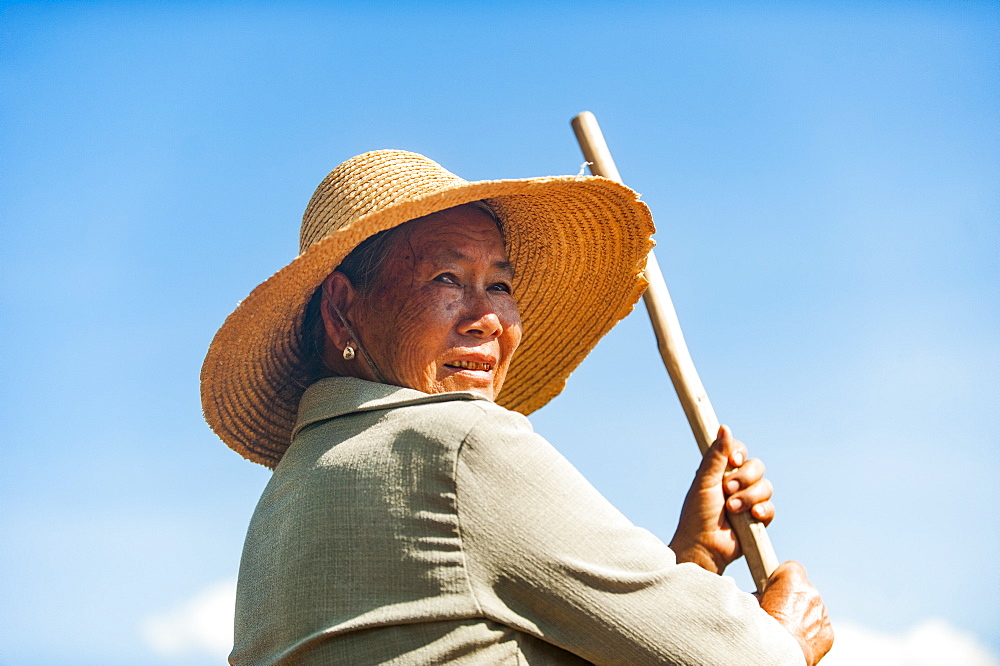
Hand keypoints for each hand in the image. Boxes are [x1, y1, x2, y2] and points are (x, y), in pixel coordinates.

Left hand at [669, 425, 773, 573]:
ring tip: (732, 509)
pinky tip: (752, 515)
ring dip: (749, 496)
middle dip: (745, 478)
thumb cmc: (697, 515)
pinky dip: (762, 509)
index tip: (734, 460)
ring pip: (765, 486)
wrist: (704, 546)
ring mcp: (749, 500)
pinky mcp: (758, 519)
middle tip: (728, 490)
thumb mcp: (704, 482)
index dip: (740, 453)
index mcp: (721, 472)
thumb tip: (724, 427)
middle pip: (757, 466)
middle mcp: (737, 483)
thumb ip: (716, 456)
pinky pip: (771, 507)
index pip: (739, 451)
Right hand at [759, 561, 833, 665]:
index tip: (773, 591)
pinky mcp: (828, 632)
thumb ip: (762, 592)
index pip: (791, 568)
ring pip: (813, 610)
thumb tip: (761, 596)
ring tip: (787, 630)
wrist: (775, 653)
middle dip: (793, 599)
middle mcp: (811, 591)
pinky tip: (797, 641)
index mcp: (791, 577)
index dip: (781, 579)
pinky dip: (811, 633)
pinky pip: (819, 628)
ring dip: (802, 616)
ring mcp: (822, 612)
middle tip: (778, 614)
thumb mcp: (752, 600)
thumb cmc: (758, 625)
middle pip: (803, 590)